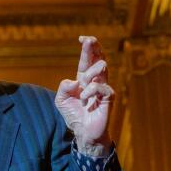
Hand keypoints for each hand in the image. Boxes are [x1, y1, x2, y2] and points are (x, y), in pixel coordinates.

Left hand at [54, 36, 114, 155]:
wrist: (84, 133)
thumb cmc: (74, 115)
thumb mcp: (61, 100)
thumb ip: (63, 88)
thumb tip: (73, 81)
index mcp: (84, 78)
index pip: (87, 59)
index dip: (87, 47)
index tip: (82, 38)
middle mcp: (95, 80)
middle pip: (99, 57)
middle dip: (94, 47)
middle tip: (89, 40)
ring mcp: (103, 87)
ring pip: (102, 67)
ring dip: (89, 73)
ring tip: (82, 86)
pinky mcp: (109, 97)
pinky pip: (100, 86)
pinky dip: (89, 91)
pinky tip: (84, 100)